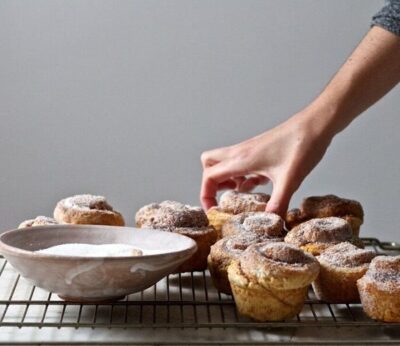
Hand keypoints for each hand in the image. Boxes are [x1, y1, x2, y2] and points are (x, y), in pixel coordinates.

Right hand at [200, 111, 333, 216]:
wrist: (316, 124)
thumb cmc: (302, 145)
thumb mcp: (290, 180)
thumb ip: (278, 204)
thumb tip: (272, 225)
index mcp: (242, 160)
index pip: (210, 177)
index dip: (206, 196)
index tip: (214, 211)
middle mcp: (241, 153)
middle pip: (210, 165)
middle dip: (212, 184)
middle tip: (225, 199)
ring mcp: (249, 150)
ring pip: (225, 164)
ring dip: (228, 180)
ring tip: (242, 195)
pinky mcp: (259, 150)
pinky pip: (241, 164)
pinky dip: (243, 176)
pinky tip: (259, 184)